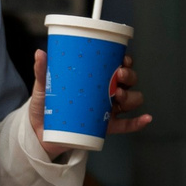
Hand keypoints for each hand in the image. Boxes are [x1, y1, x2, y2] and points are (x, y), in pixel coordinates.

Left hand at [25, 50, 152, 151]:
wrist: (41, 132)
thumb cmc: (46, 105)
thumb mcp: (43, 87)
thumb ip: (42, 71)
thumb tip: (40, 54)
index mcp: (96, 79)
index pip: (117, 66)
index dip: (125, 62)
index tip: (122, 59)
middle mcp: (106, 93)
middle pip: (129, 82)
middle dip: (129, 77)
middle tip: (118, 76)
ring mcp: (108, 110)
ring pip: (130, 101)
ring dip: (131, 97)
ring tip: (118, 97)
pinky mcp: (106, 128)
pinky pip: (127, 125)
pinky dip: (138, 122)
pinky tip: (146, 118)